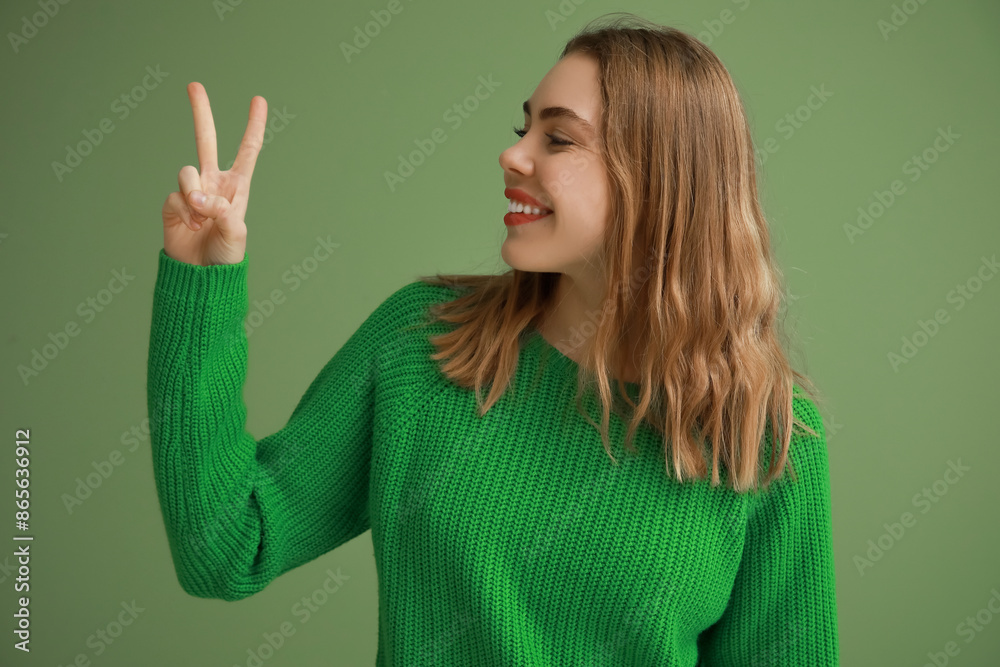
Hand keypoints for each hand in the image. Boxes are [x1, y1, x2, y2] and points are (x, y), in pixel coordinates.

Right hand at [161, 82, 266, 265]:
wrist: (201, 276)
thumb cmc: (226, 256)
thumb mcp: (236, 233)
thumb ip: (222, 211)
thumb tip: (198, 197)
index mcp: (237, 187)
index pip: (248, 151)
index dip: (254, 126)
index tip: (258, 100)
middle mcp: (214, 184)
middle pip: (206, 141)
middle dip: (201, 113)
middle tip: (194, 85)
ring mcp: (192, 192)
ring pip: (187, 171)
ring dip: (194, 193)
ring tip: (201, 216)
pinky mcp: (174, 204)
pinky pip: (176, 195)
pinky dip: (184, 210)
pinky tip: (190, 226)